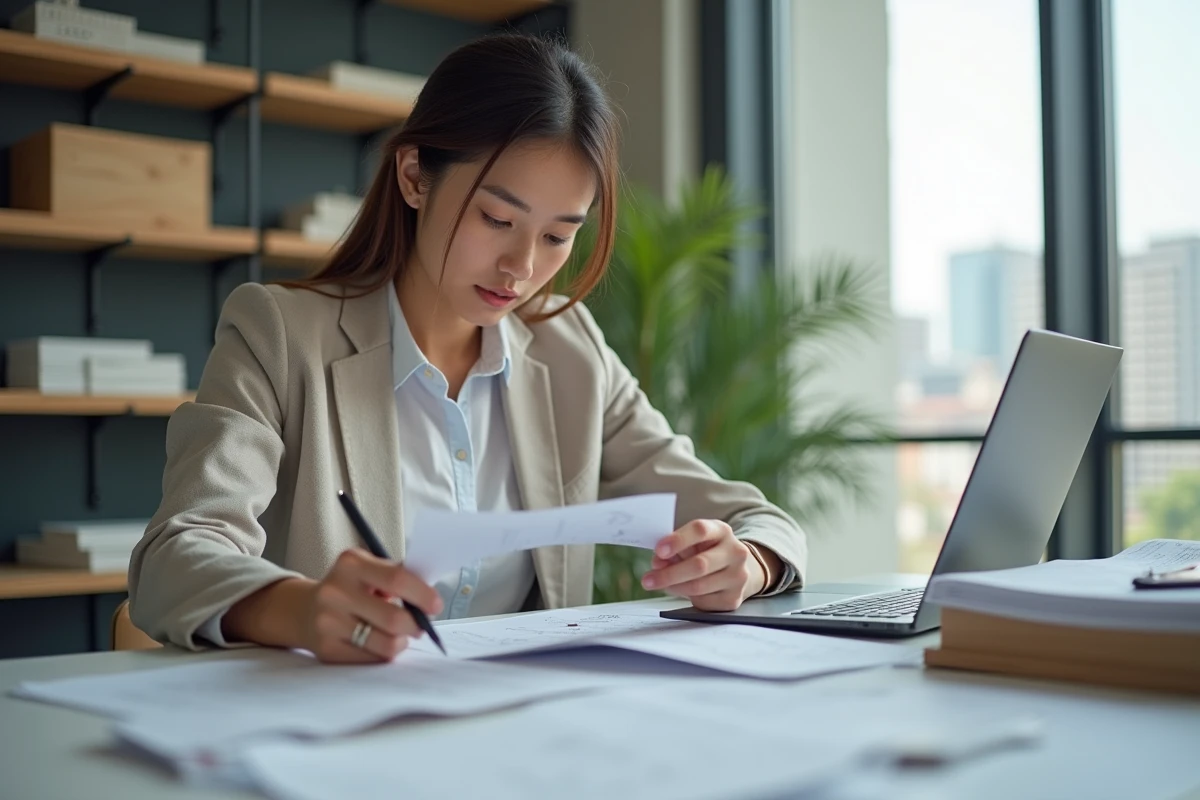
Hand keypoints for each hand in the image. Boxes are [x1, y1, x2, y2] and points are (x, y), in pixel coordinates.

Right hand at [299, 549, 442, 662]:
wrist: (305, 609)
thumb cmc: (351, 588)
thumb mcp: (368, 570)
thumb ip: (398, 577)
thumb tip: (430, 598)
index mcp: (351, 564)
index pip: (397, 579)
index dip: (422, 595)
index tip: (436, 605)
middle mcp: (335, 592)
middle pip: (393, 618)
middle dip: (415, 625)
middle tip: (420, 626)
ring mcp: (328, 622)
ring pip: (386, 644)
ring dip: (401, 642)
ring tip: (398, 635)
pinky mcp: (326, 649)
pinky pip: (371, 659)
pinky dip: (382, 653)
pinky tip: (378, 642)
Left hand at [640, 520, 769, 610]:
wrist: (734, 569)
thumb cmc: (705, 552)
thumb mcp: (692, 543)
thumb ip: (674, 549)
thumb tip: (658, 563)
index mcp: (721, 531)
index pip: (700, 530)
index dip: (678, 540)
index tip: (659, 550)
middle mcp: (735, 552)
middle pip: (699, 564)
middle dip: (669, 574)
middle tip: (647, 580)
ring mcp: (738, 576)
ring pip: (699, 586)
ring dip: (673, 587)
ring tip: (657, 585)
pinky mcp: (734, 598)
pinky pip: (703, 601)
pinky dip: (685, 597)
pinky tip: (679, 590)